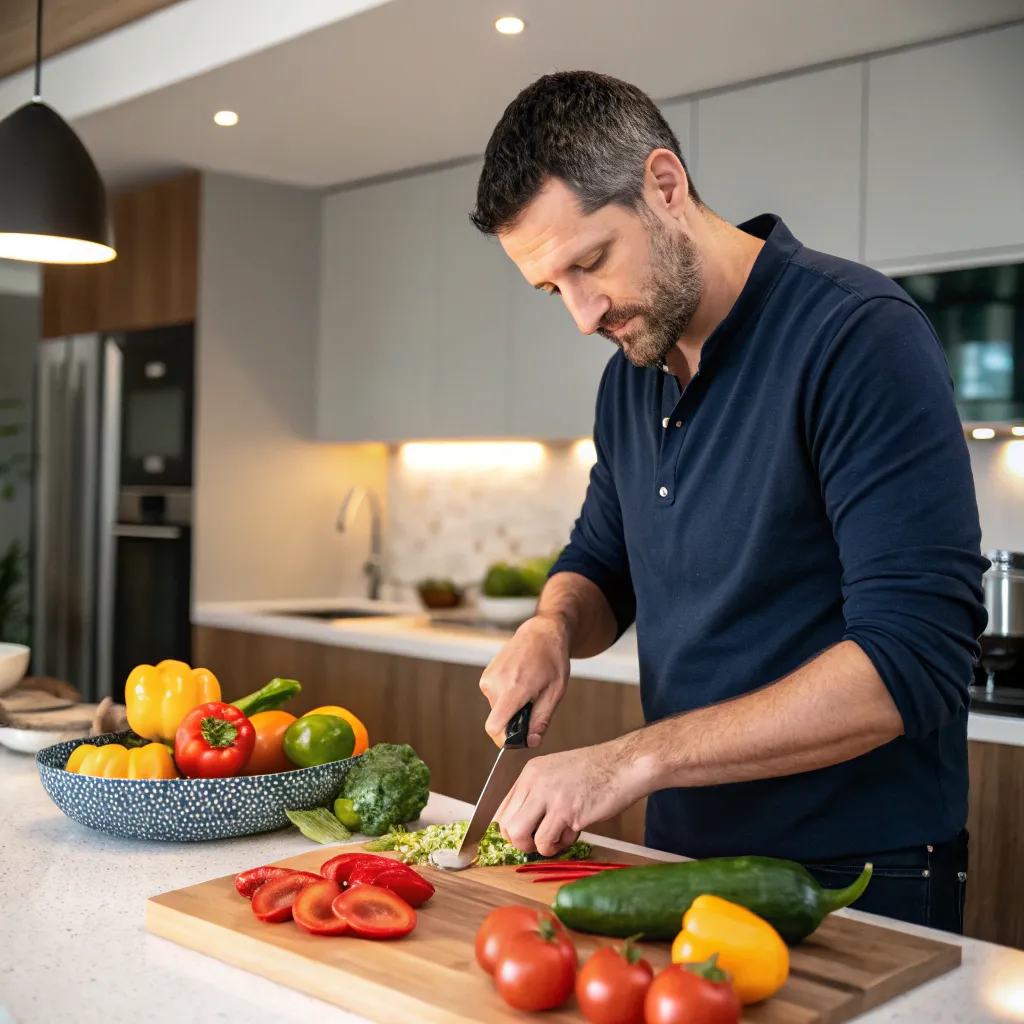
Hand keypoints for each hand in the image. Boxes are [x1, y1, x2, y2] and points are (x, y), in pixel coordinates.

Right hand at [480, 614, 570, 746]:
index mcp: (515, 688)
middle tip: (534, 703)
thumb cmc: (552, 660)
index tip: (520, 736)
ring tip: (528, 689)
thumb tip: (531, 743)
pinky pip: (494, 698)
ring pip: (497, 710)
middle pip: (499, 720)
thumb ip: (541, 719)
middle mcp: (496, 683)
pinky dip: (507, 697)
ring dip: (511, 707)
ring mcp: (489, 678)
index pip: (494, 726)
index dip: (506, 739)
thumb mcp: (556, 692)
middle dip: (515, 720)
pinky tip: (520, 681)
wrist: (541, 633)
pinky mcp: (486, 675)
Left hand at [495, 741, 648, 856]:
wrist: (626, 765)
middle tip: (542, 841)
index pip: (502, 809)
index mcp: (531, 772)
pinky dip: (559, 846)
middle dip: (521, 842)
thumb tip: (524, 828)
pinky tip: (574, 832)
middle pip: (505, 825)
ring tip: (558, 838)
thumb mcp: (559, 775)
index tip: (524, 839)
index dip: (510, 831)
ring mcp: (548, 795)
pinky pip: (546, 842)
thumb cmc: (599, 772)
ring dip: (538, 846)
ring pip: (519, 836)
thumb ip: (539, 796)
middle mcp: (534, 781)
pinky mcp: (565, 810)